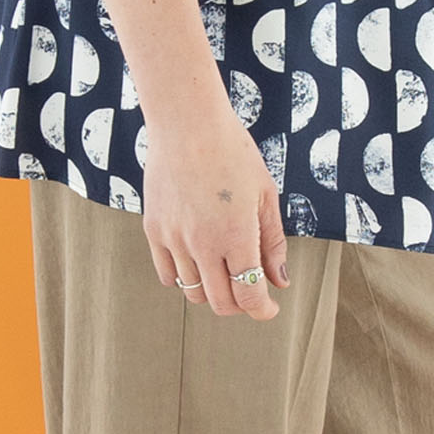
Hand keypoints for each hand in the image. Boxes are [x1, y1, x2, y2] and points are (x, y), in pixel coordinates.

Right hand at [140, 97, 288, 317]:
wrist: (187, 123)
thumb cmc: (233, 153)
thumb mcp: (265, 195)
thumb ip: (272, 242)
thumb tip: (279, 282)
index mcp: (237, 236)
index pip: (249, 296)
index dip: (262, 310)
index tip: (269, 308)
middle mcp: (203, 244)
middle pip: (221, 302)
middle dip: (240, 304)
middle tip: (250, 291)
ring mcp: (174, 239)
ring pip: (193, 292)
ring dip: (213, 291)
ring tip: (224, 271)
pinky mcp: (154, 230)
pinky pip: (168, 274)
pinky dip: (185, 278)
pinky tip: (198, 261)